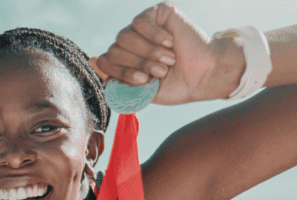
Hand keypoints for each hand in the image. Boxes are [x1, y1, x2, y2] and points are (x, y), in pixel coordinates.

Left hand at [91, 2, 224, 104]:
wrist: (204, 75)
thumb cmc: (176, 85)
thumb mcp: (142, 90)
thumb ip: (116, 78)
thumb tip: (91, 60)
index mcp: (125, 60)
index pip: (105, 61)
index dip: (120, 72)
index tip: (143, 81)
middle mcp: (131, 42)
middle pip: (114, 49)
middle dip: (137, 64)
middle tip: (160, 72)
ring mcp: (143, 26)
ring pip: (125, 36)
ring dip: (148, 53)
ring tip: (168, 60)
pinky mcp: (157, 13)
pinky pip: (141, 22)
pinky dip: (155, 36)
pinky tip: (170, 43)